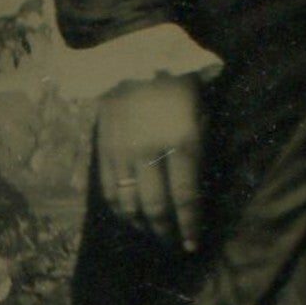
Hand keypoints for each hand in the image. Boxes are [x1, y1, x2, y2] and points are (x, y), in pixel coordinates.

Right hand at [96, 72, 204, 251]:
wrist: (133, 57)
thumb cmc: (177, 82)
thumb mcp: (201, 111)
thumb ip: (199, 148)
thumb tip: (197, 186)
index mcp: (181, 141)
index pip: (185, 197)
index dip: (189, 225)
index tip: (193, 244)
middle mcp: (151, 153)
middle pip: (156, 207)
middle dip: (167, 233)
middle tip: (175, 247)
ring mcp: (123, 154)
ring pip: (130, 206)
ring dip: (143, 227)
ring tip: (154, 236)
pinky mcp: (104, 152)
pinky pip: (110, 192)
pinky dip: (120, 212)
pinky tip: (130, 219)